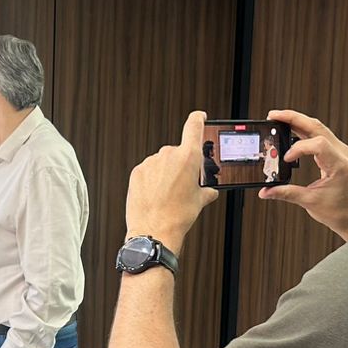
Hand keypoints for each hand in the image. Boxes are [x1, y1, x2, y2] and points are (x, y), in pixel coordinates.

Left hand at [125, 110, 218, 248]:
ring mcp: (150, 162)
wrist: (154, 231)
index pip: (194, 126)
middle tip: (181, 185)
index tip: (199, 117)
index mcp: (188, 157)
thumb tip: (210, 191)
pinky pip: (147, 171)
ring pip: (161, 162)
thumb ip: (206, 191)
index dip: (198, 119)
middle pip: (177, 151)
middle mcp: (168, 155)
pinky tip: (155, 195)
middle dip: (180, 165)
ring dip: (164, 173)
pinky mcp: (137, 172)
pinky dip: (151, 179)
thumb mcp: (199, 202)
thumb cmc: (177, 216)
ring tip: (166, 195)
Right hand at [258, 109, 347, 238]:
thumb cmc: (339, 211)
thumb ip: (286, 193)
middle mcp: (343, 153)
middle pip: (317, 126)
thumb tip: (266, 191)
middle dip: (293, 118)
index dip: (298, 148)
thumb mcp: (310, 202)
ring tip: (279, 119)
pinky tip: (291, 130)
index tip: (286, 159)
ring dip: (298, 121)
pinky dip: (304, 130)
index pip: (317, 144)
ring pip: (318, 127)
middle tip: (273, 115)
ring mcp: (342, 151)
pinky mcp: (338, 152)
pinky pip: (320, 135)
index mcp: (340, 165)